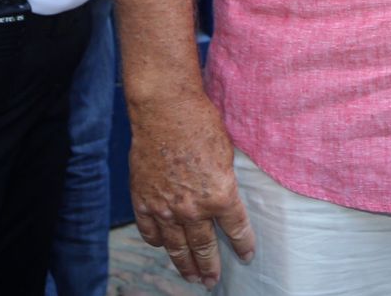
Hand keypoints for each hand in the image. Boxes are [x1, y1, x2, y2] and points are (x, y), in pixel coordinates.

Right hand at [128, 91, 254, 286]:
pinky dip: (158, 242)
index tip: (247, 255)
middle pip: (204, 247)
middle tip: (212, 281)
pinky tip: (163, 246)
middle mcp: (193, 209)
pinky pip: (151, 232)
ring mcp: (165, 208)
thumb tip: (225, 199)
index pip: (236, 229)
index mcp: (220, 195)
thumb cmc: (201, 124)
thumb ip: (224, 182)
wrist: (165, 111)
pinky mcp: (143, 201)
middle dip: (210, 267)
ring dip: (185, 265)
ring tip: (191, 277)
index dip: (243, 245)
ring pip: (176, 247)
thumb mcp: (227, 154)